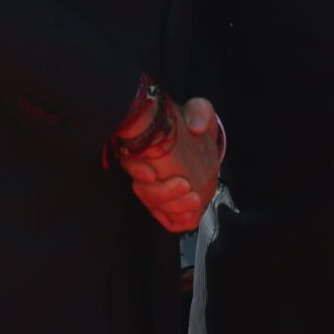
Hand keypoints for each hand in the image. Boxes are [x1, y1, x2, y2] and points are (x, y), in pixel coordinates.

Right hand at [119, 97, 220, 232]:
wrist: (204, 147)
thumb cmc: (195, 129)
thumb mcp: (199, 111)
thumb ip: (199, 112)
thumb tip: (196, 126)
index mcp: (146, 149)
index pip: (129, 162)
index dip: (136, 170)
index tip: (152, 173)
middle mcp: (147, 174)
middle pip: (143, 191)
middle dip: (163, 192)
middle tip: (185, 184)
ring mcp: (158, 193)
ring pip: (156, 206)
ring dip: (174, 206)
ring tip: (194, 197)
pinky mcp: (171, 208)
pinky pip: (170, 221)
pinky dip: (179, 218)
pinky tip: (191, 212)